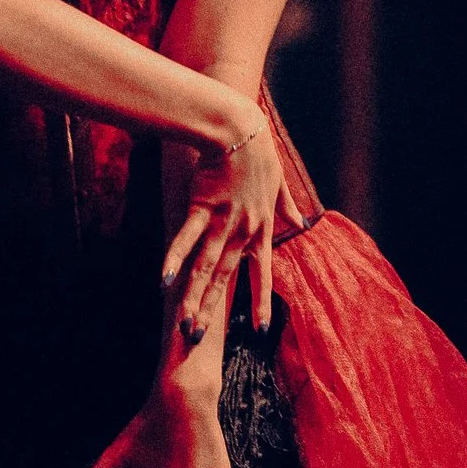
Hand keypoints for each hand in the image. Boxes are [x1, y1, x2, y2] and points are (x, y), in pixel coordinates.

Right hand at [161, 123, 293, 342]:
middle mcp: (243, 231)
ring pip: (206, 267)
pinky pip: (186, 238)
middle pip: (225, 278)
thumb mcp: (280, 182)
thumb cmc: (259, 152)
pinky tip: (163, 281)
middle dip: (211, 310)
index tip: (260, 331)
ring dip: (193, 297)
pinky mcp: (201, 207)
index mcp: (262, 228)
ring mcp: (222, 221)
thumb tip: (304, 223)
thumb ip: (288, 207)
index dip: (260, 302)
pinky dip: (175, 259)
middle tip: (198, 338)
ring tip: (183, 324)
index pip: (262, 273)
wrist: (238, 128)